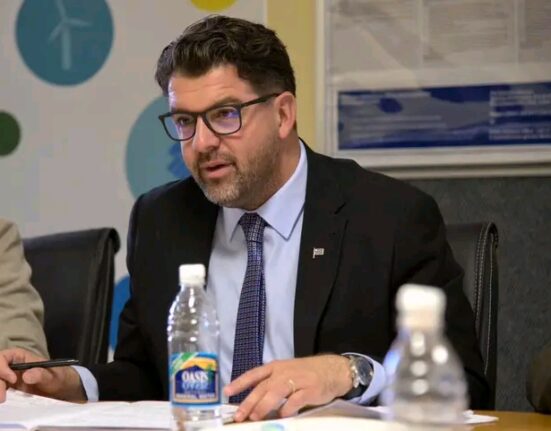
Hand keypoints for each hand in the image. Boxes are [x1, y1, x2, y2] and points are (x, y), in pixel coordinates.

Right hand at [0, 348, 85, 402]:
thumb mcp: (53, 376)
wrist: (60, 390)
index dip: (2, 367)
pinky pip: (0, 390)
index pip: (3, 356)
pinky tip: (3, 401)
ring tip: (2, 401)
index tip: (12, 380)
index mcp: (20, 357)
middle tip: (2, 398)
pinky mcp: (7, 390)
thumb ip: (41, 374)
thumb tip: (26, 375)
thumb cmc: (57, 378)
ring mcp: (7, 378)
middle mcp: (11, 366)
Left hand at [224, 354, 352, 421]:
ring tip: (255, 417)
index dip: (240, 382)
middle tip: (239, 416)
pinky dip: (287, 409)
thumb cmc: (307, 373)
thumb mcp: (287, 372)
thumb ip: (272, 384)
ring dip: (264, 406)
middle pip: (262, 387)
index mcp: (276, 367)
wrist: (334, 370)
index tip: (227, 391)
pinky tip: (282, 416)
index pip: (254, 374)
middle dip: (249, 402)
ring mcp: (297, 380)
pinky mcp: (309, 390)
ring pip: (275, 393)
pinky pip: (295, 401)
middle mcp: (284, 372)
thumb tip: (254, 404)